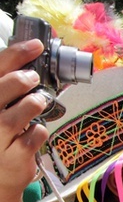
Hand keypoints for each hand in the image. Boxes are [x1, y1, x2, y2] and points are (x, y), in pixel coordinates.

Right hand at [0, 40, 48, 199]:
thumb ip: (8, 89)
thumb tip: (30, 64)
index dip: (16, 54)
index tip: (36, 45)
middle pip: (2, 88)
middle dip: (22, 79)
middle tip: (33, 78)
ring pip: (19, 113)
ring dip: (34, 103)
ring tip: (37, 102)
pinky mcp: (13, 157)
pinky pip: (34, 135)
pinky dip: (40, 130)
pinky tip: (34, 131)